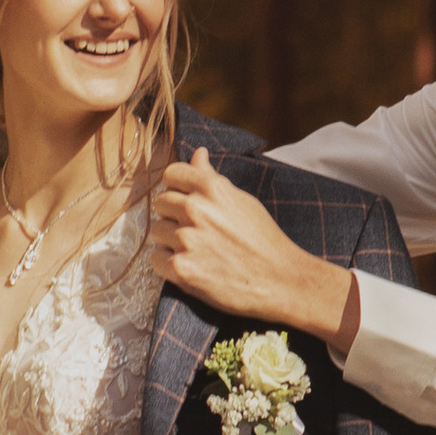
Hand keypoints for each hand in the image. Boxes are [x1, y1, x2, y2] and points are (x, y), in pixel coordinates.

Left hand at [150, 148, 359, 352]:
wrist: (280, 281)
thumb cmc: (264, 240)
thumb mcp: (242, 200)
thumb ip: (213, 178)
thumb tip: (197, 153)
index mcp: (211, 188)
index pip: (171, 174)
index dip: (177, 187)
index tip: (186, 200)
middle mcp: (196, 209)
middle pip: (161, 203)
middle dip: (174, 216)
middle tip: (196, 231)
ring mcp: (187, 239)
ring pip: (158, 231)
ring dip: (171, 241)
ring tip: (197, 250)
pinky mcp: (182, 268)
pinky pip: (156, 259)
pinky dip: (169, 264)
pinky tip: (191, 266)